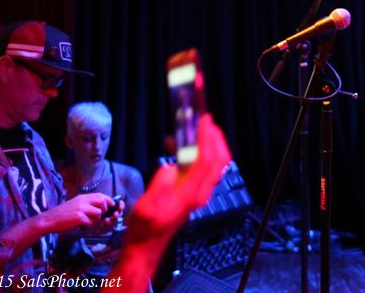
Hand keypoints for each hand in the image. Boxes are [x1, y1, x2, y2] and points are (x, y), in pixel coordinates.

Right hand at [39, 193, 114, 232]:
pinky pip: (90, 222)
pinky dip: (88, 226)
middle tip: (99, 216)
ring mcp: (81, 208)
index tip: (112, 205)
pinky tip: (80, 226)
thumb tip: (100, 206)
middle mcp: (82, 201)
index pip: (101, 195)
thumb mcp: (75, 204)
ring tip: (87, 222)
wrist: (48, 220)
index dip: (108, 200)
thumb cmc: (62, 214)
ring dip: (95, 220)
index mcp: (82, 197)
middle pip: (102, 201)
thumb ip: (86, 203)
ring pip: (98, 213)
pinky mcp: (78, 217)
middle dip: (104, 210)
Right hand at [124, 114, 230, 244]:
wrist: (147, 244)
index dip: (208, 139)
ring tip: (200, 127)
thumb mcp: (147, 207)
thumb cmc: (146, 228)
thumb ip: (160, 187)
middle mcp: (200, 192)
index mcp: (191, 194)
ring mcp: (199, 191)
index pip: (207, 161)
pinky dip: (199, 151)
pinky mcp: (193, 191)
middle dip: (216, 138)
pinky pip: (203, 167)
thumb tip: (171, 168)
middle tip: (206, 120)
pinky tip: (182, 145)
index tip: (204, 120)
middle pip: (218, 160)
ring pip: (214, 163)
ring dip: (210, 143)